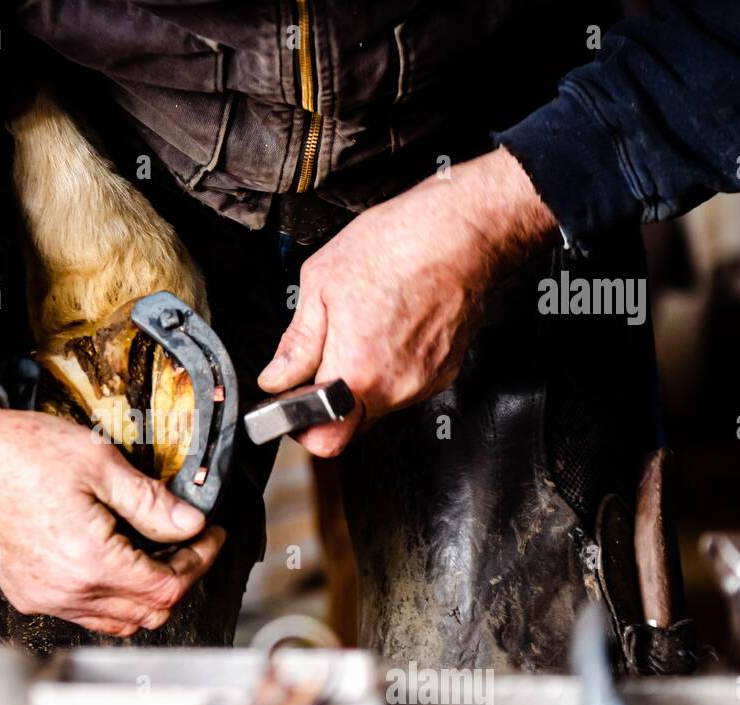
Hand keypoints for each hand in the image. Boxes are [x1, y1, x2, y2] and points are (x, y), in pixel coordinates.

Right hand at [0, 380, 225, 636]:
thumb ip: (150, 501)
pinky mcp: (27, 595)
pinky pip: (84, 614)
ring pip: (118, 622)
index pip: (167, 586)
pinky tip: (116, 564)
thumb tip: (191, 524)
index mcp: (89, 560)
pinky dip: (111, 600)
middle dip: (179, 578)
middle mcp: (66, 590)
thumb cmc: (19, 453)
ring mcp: (44, 598)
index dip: (199, 562)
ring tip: (155, 554)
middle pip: (148, 611)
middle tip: (190, 544)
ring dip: (146, 595)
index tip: (209, 537)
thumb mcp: (98, 463)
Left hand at [258, 147, 556, 456]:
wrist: (462, 230)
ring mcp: (422, 383)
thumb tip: (277, 377)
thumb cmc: (399, 245)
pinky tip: (386, 331)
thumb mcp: (321, 283)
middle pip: (349, 427)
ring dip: (358, 383)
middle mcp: (393, 388)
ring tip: (360, 333)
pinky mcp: (442, 373)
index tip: (293, 401)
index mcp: (357, 370)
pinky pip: (402, 387)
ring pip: (375, 407)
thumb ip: (296, 343)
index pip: (322, 439)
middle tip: (320, 365)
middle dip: (327, 405)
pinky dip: (387, 370)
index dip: (301, 425)